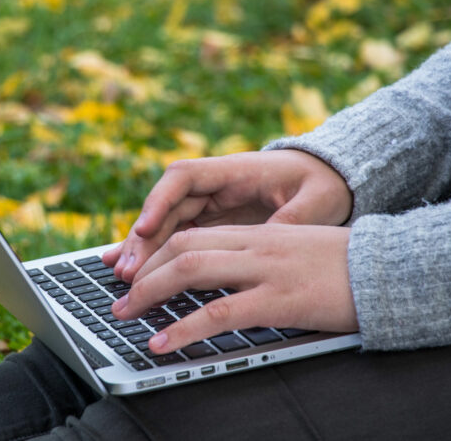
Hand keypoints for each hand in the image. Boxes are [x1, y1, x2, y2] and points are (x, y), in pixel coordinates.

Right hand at [102, 150, 352, 281]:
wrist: (328, 179)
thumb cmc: (321, 184)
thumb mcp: (315, 201)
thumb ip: (292, 219)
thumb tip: (274, 238)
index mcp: (234, 171)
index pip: (184, 178)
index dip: (159, 201)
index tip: (144, 227)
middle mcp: (214, 186)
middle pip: (165, 207)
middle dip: (143, 238)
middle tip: (128, 271)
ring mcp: (209, 205)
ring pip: (165, 226)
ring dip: (143, 251)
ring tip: (123, 279)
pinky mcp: (211, 224)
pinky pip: (176, 238)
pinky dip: (154, 255)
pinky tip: (131, 271)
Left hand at [111, 223, 357, 353]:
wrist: (393, 269)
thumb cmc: (347, 266)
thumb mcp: (295, 252)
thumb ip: (260, 260)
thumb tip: (228, 281)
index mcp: (256, 234)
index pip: (191, 236)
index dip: (155, 255)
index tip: (134, 275)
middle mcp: (254, 245)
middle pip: (181, 248)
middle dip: (142, 273)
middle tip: (119, 298)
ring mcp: (265, 270)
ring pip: (190, 271)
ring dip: (149, 293)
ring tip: (124, 315)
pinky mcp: (279, 299)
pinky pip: (219, 312)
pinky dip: (184, 328)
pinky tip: (163, 342)